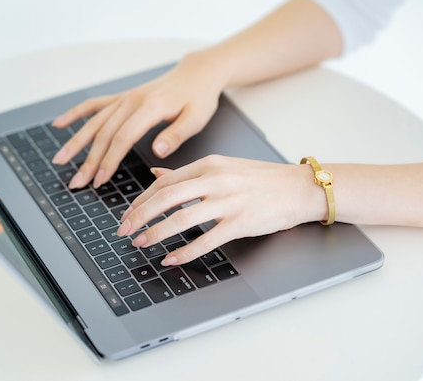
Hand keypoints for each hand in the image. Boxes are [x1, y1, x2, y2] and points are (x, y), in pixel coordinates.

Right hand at [50, 53, 225, 188]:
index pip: (123, 137)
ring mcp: (125, 98)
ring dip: (76, 141)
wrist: (197, 73)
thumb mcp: (197, 118)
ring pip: (95, 121)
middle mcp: (132, 100)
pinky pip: (95, 105)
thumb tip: (157, 151)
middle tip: (77, 183)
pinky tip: (59, 124)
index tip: (100, 180)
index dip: (109, 160)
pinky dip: (76, 113)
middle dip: (88, 160)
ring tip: (59, 159)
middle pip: (104, 133)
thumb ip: (176, 135)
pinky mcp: (123, 97)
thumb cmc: (199, 97)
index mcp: (150, 107)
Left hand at [116, 155, 324, 265]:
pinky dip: (185, 252)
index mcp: (208, 164)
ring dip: (156, 233)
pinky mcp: (240, 222)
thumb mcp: (222, 167)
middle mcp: (214, 180)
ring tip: (140, 243)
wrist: (298, 187)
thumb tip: (156, 174)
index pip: (164, 182)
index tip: (128, 214)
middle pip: (165, 197)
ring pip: (181, 218)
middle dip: (139, 216)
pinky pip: (206, 240)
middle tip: (124, 231)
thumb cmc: (261, 179)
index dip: (141, 200)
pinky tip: (171, 259)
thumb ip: (188, 173)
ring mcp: (228, 201)